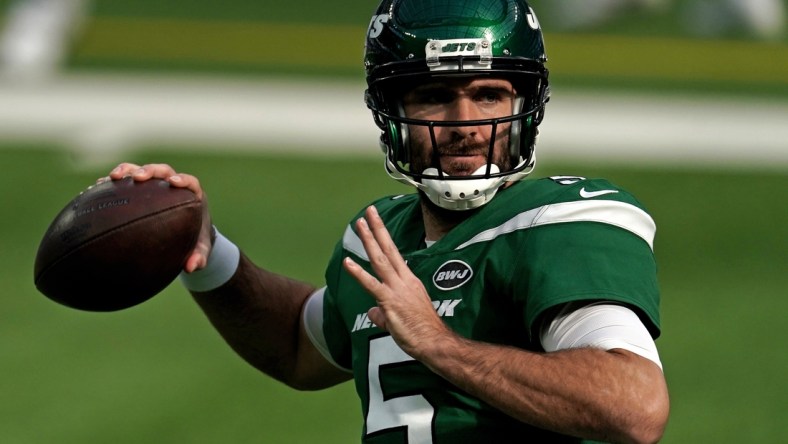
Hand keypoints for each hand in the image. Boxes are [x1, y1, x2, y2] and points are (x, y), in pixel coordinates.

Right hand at [100, 163, 212, 272]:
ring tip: (112, 177)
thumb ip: (199, 258)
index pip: (189, 182)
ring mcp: (154, 186)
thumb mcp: (199, 251)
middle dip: (149, 171)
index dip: (182, 179)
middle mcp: (172, 186)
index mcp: (192, 195)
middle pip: (162, 171)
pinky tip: (96, 188)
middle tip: (138, 178)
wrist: (185, 236)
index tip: (174, 183)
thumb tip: (192, 267)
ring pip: (140, 171)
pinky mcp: (139, 190)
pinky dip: (112, 184)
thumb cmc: (194, 240)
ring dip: (127, 171)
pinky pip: (124, 183)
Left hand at [342, 205, 449, 358]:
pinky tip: (347, 262)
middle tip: (369, 211)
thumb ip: (384, 312)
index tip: (377, 223)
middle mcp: (404, 280)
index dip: (384, 238)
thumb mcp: (401, 318)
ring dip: (368, 240)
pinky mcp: (390, 301)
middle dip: (378, 228)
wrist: (434, 342)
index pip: (394, 254)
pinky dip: (358, 273)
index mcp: (409, 281)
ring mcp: (397, 289)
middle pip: (388, 249)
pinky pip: (371, 285)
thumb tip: (372, 312)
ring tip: (359, 224)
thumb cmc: (422, 332)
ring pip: (380, 260)